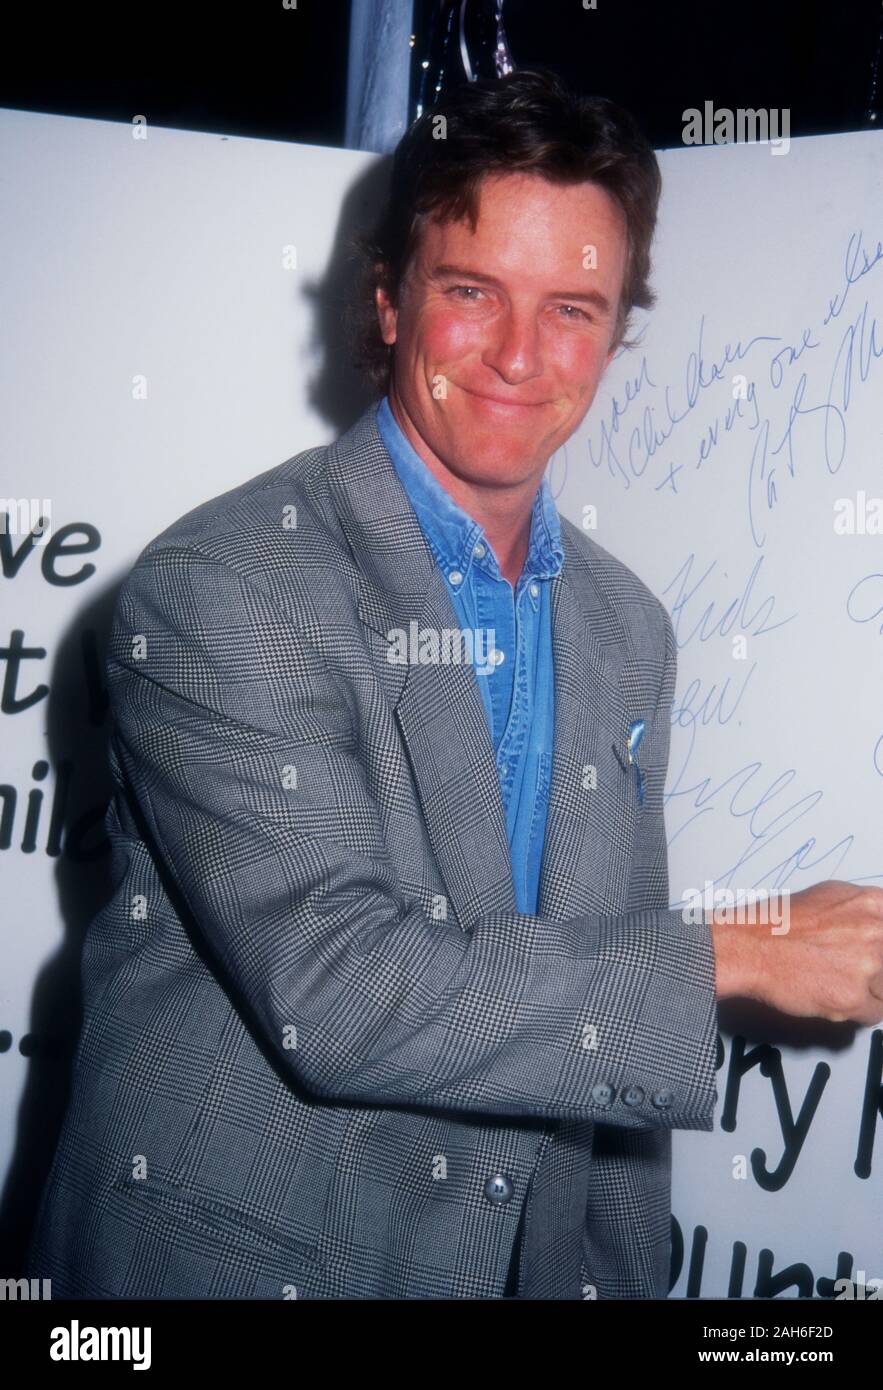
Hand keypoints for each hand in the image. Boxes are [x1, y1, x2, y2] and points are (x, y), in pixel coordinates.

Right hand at [712, 880, 882, 1023]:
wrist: (749, 947)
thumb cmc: (779, 924)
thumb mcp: (830, 897)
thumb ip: (864, 913)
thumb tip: (879, 929)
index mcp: (873, 904)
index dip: (878, 952)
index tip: (872, 960)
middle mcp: (875, 931)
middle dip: (873, 972)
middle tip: (844, 969)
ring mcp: (867, 965)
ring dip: (865, 992)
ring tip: (832, 980)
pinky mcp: (853, 997)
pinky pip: (873, 1015)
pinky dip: (855, 1011)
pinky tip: (831, 996)